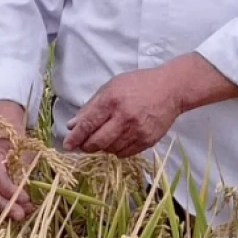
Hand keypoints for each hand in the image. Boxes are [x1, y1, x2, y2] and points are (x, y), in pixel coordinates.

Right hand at [0, 136, 35, 221]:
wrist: (4, 143)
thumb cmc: (17, 148)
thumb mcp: (23, 153)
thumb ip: (24, 172)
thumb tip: (28, 194)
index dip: (10, 190)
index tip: (26, 199)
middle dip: (5, 206)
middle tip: (21, 215)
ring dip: (2, 212)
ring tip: (20, 217)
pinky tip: (11, 218)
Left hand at [65, 66, 184, 156]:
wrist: (171, 89)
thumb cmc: (138, 84)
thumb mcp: (110, 87)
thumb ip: (90, 107)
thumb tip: (72, 125)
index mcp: (111, 100)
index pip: (88, 124)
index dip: (75, 137)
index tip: (67, 144)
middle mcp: (124, 117)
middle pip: (98, 141)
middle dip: (86, 146)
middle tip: (82, 145)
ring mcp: (137, 131)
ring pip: (111, 149)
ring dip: (102, 147)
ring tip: (102, 138)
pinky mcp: (148, 140)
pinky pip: (125, 153)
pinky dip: (116, 150)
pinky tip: (116, 141)